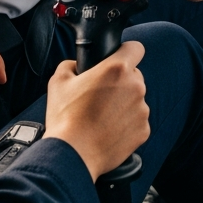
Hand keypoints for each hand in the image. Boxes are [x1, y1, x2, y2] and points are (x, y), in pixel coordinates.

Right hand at [42, 41, 150, 180]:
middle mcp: (135, 87)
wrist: (73, 155)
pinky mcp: (143, 130)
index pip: (135, 48)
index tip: (119, 59)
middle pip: (134, 76)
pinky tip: (108, 129)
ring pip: (135, 99)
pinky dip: (126, 124)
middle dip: (120, 82)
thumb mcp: (58, 80)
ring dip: (123, 104)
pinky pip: (137, 120)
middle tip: (100, 95)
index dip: (126, 51)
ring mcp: (142, 110)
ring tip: (101, 116)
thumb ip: (71, 64)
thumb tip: (77, 65)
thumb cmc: (65, 118)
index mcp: (116, 69)